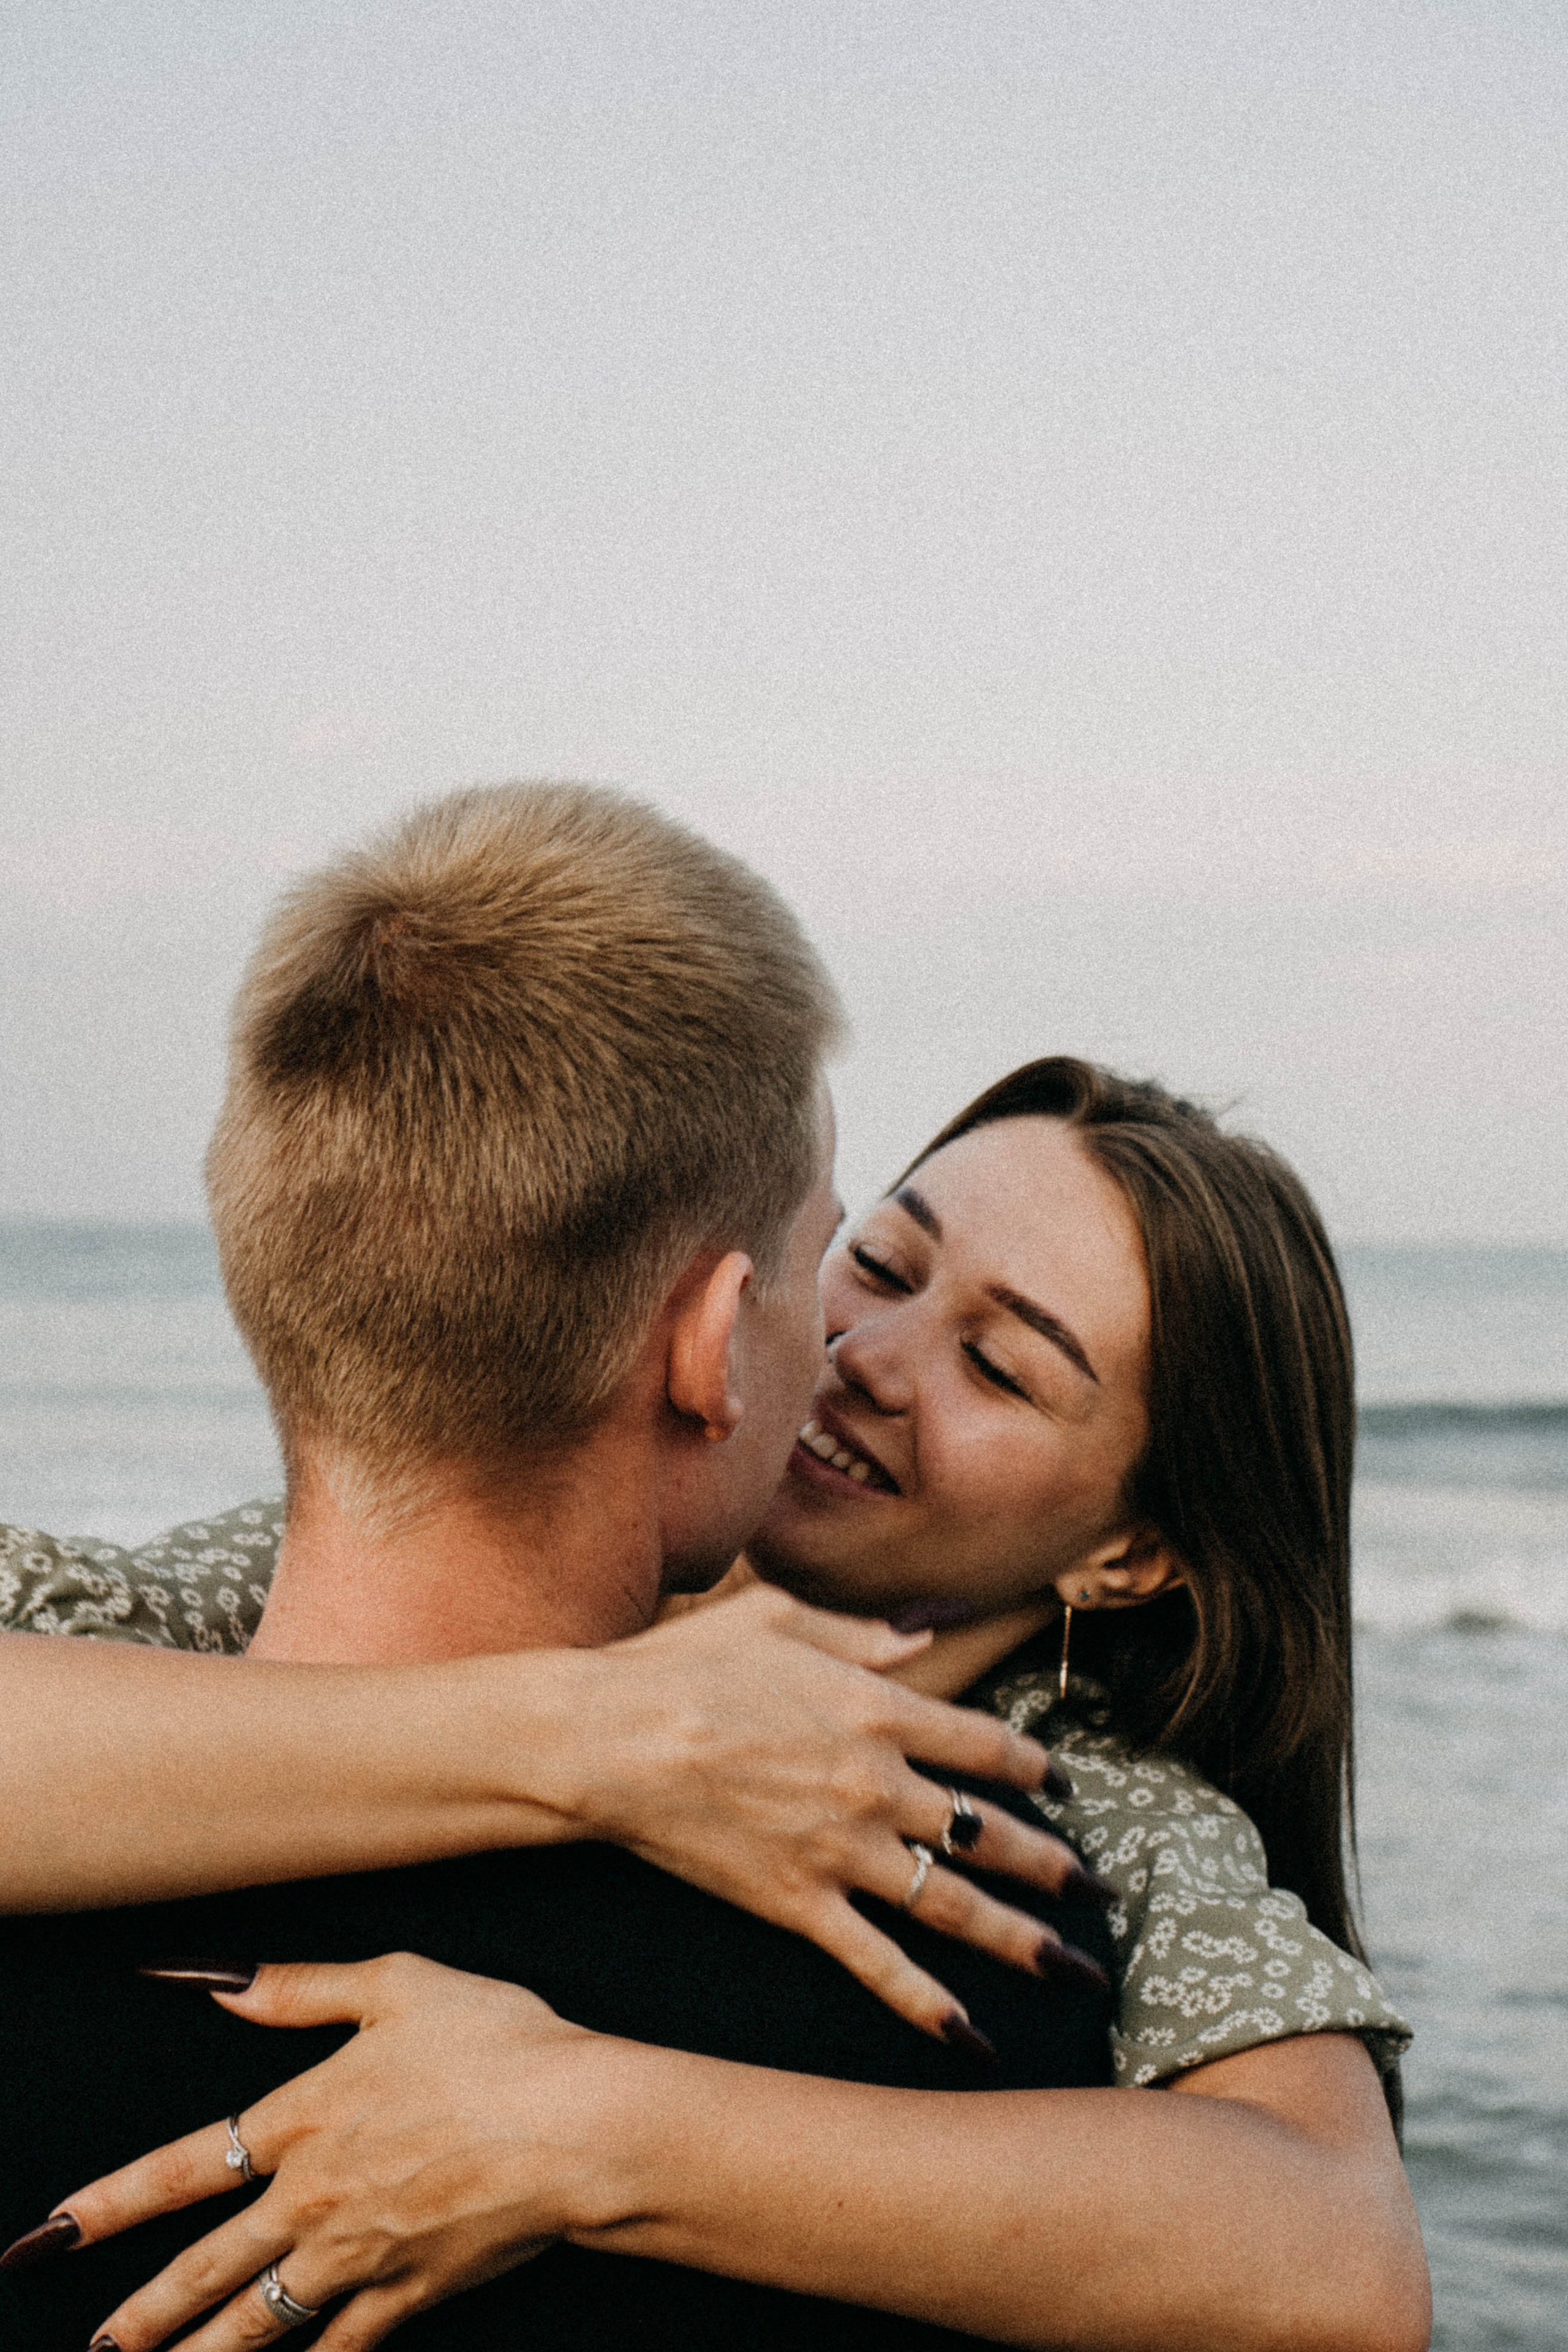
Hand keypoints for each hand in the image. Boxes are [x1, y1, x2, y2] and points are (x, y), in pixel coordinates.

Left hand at [58, 1955, 622, 2351]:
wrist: (575, 2125)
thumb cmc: (497, 2041)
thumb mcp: (399, 1983)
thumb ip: (301, 1984)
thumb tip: (213, 1981)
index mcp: (307, 2116)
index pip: (185, 2166)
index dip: (111, 2203)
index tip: (52, 2234)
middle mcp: (317, 2196)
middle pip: (208, 2269)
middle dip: (142, 2314)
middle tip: (98, 2347)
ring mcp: (361, 2254)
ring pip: (260, 2324)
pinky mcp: (412, 2291)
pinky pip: (344, 2348)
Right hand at [578, 1582, 1111, 2041]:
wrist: (605, 1738)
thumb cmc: (680, 1665)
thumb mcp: (777, 1617)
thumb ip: (859, 1634)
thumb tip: (920, 1639)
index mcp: (879, 1707)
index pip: (989, 1746)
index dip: (1037, 1769)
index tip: (1064, 1788)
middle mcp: (877, 1782)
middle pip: (993, 1834)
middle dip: (1056, 1869)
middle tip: (1105, 1896)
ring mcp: (841, 1849)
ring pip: (955, 1906)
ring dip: (1025, 1942)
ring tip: (1076, 1970)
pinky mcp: (797, 1904)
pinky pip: (878, 1962)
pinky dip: (928, 2004)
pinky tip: (972, 2036)